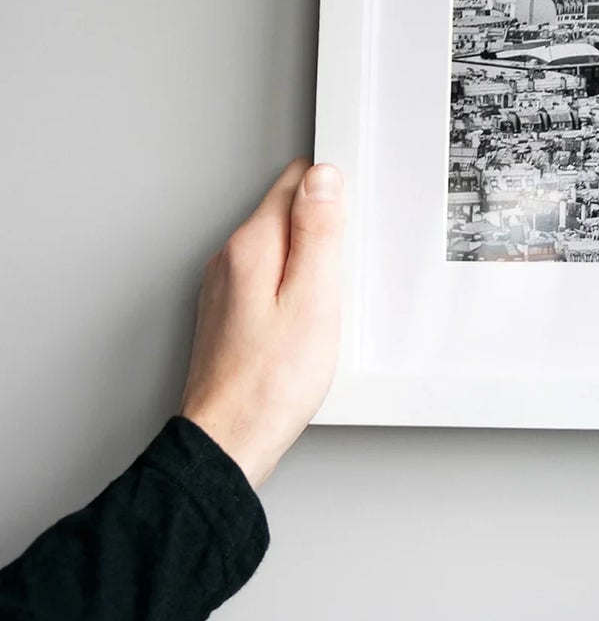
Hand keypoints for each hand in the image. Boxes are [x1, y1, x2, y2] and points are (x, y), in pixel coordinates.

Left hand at [180, 160, 345, 487]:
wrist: (229, 442)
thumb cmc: (270, 384)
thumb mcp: (314, 298)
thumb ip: (319, 232)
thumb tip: (323, 178)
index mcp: (252, 246)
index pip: (297, 181)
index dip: (333, 194)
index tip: (349, 227)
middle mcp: (231, 260)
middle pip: (289, 213)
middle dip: (322, 233)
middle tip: (338, 280)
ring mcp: (227, 287)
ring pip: (280, 248)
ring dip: (308, 266)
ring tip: (321, 309)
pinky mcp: (231, 313)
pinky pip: (270, 280)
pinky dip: (293, 292)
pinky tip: (304, 326)